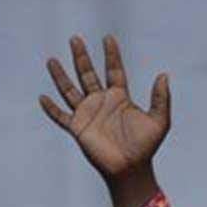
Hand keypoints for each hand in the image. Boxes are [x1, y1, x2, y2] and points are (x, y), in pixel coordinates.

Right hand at [39, 35, 170, 206]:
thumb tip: (164, 75)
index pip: (114, 70)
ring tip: (52, 60)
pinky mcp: (78, 128)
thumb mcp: (159, 120)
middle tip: (75, 39)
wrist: (130, 168)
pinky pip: (60, 116)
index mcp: (120, 98)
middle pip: (88, 74)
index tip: (108, 38)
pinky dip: (50, 108)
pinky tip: (42, 97)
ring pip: (70, 90)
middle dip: (81, 57)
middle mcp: (101, 102)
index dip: (111, 55)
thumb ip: (161, 99)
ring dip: (60, 76)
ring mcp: (88, 114)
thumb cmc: (146, 147)